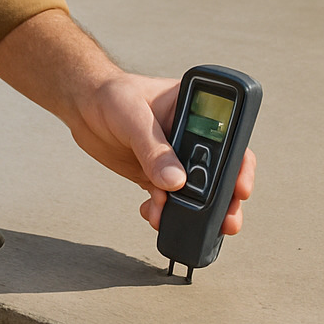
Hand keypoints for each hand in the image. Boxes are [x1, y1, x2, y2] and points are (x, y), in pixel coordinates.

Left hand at [0, 11, 255, 237]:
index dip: (241, 165)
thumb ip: (154, 149)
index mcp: (196, 109)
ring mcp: (175, 158)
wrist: (82, 106)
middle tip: (228, 221)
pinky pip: (169, 201)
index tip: (241, 188)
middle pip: (220, 171)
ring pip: (197, 192)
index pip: (229, 137)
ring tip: (191, 228)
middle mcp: (191, 136)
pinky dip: (165, 213)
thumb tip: (176, 183)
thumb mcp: (133, 116)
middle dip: (225, 199)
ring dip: (198, 213)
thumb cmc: (111, 95)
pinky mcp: (156, 176)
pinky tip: (153, 215)